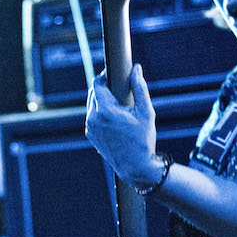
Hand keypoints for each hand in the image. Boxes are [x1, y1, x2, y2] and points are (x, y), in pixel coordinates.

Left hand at [85, 64, 161, 187]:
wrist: (135, 167)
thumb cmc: (143, 140)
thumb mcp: (146, 112)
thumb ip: (140, 88)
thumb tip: (137, 69)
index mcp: (105, 111)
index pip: (97, 84)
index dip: (105, 75)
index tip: (115, 74)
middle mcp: (93, 118)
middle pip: (93, 92)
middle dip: (104, 86)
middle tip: (119, 85)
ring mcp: (90, 127)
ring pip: (92, 104)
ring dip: (102, 98)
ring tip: (118, 100)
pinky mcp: (90, 134)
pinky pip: (92, 115)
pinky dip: (101, 110)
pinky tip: (114, 114)